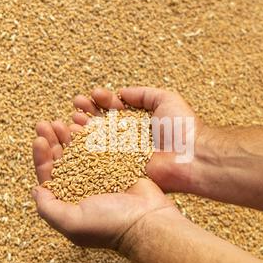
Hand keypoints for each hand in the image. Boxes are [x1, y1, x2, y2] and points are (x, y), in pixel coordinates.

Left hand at [32, 120, 177, 248]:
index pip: (49, 177)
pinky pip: (102, 148)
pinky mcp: (118, 167)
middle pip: (63, 161)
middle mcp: (84, 189)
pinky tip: (86, 125)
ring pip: (81, 152)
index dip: (41, 158)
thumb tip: (36, 190)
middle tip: (47, 124)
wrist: (148, 220)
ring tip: (65, 120)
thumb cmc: (110, 225)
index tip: (39, 139)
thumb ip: (49, 208)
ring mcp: (102, 177)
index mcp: (70, 203)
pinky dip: (93, 136)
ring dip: (70, 136)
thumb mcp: (72, 222)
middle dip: (54, 142)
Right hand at [72, 87, 207, 192]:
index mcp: (140, 123)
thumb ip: (143, 94)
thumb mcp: (166, 99)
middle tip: (77, 102)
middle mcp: (130, 139)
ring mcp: (124, 155)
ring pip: (99, 140)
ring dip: (84, 127)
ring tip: (72, 117)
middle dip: (89, 111)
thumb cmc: (183, 127)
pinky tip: (75, 136)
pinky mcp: (121, 170)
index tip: (94, 93)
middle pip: (104, 123)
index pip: (117, 109)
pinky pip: (100, 158)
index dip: (104, 100)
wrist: (190, 156)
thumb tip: (122, 92)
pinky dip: (86, 147)